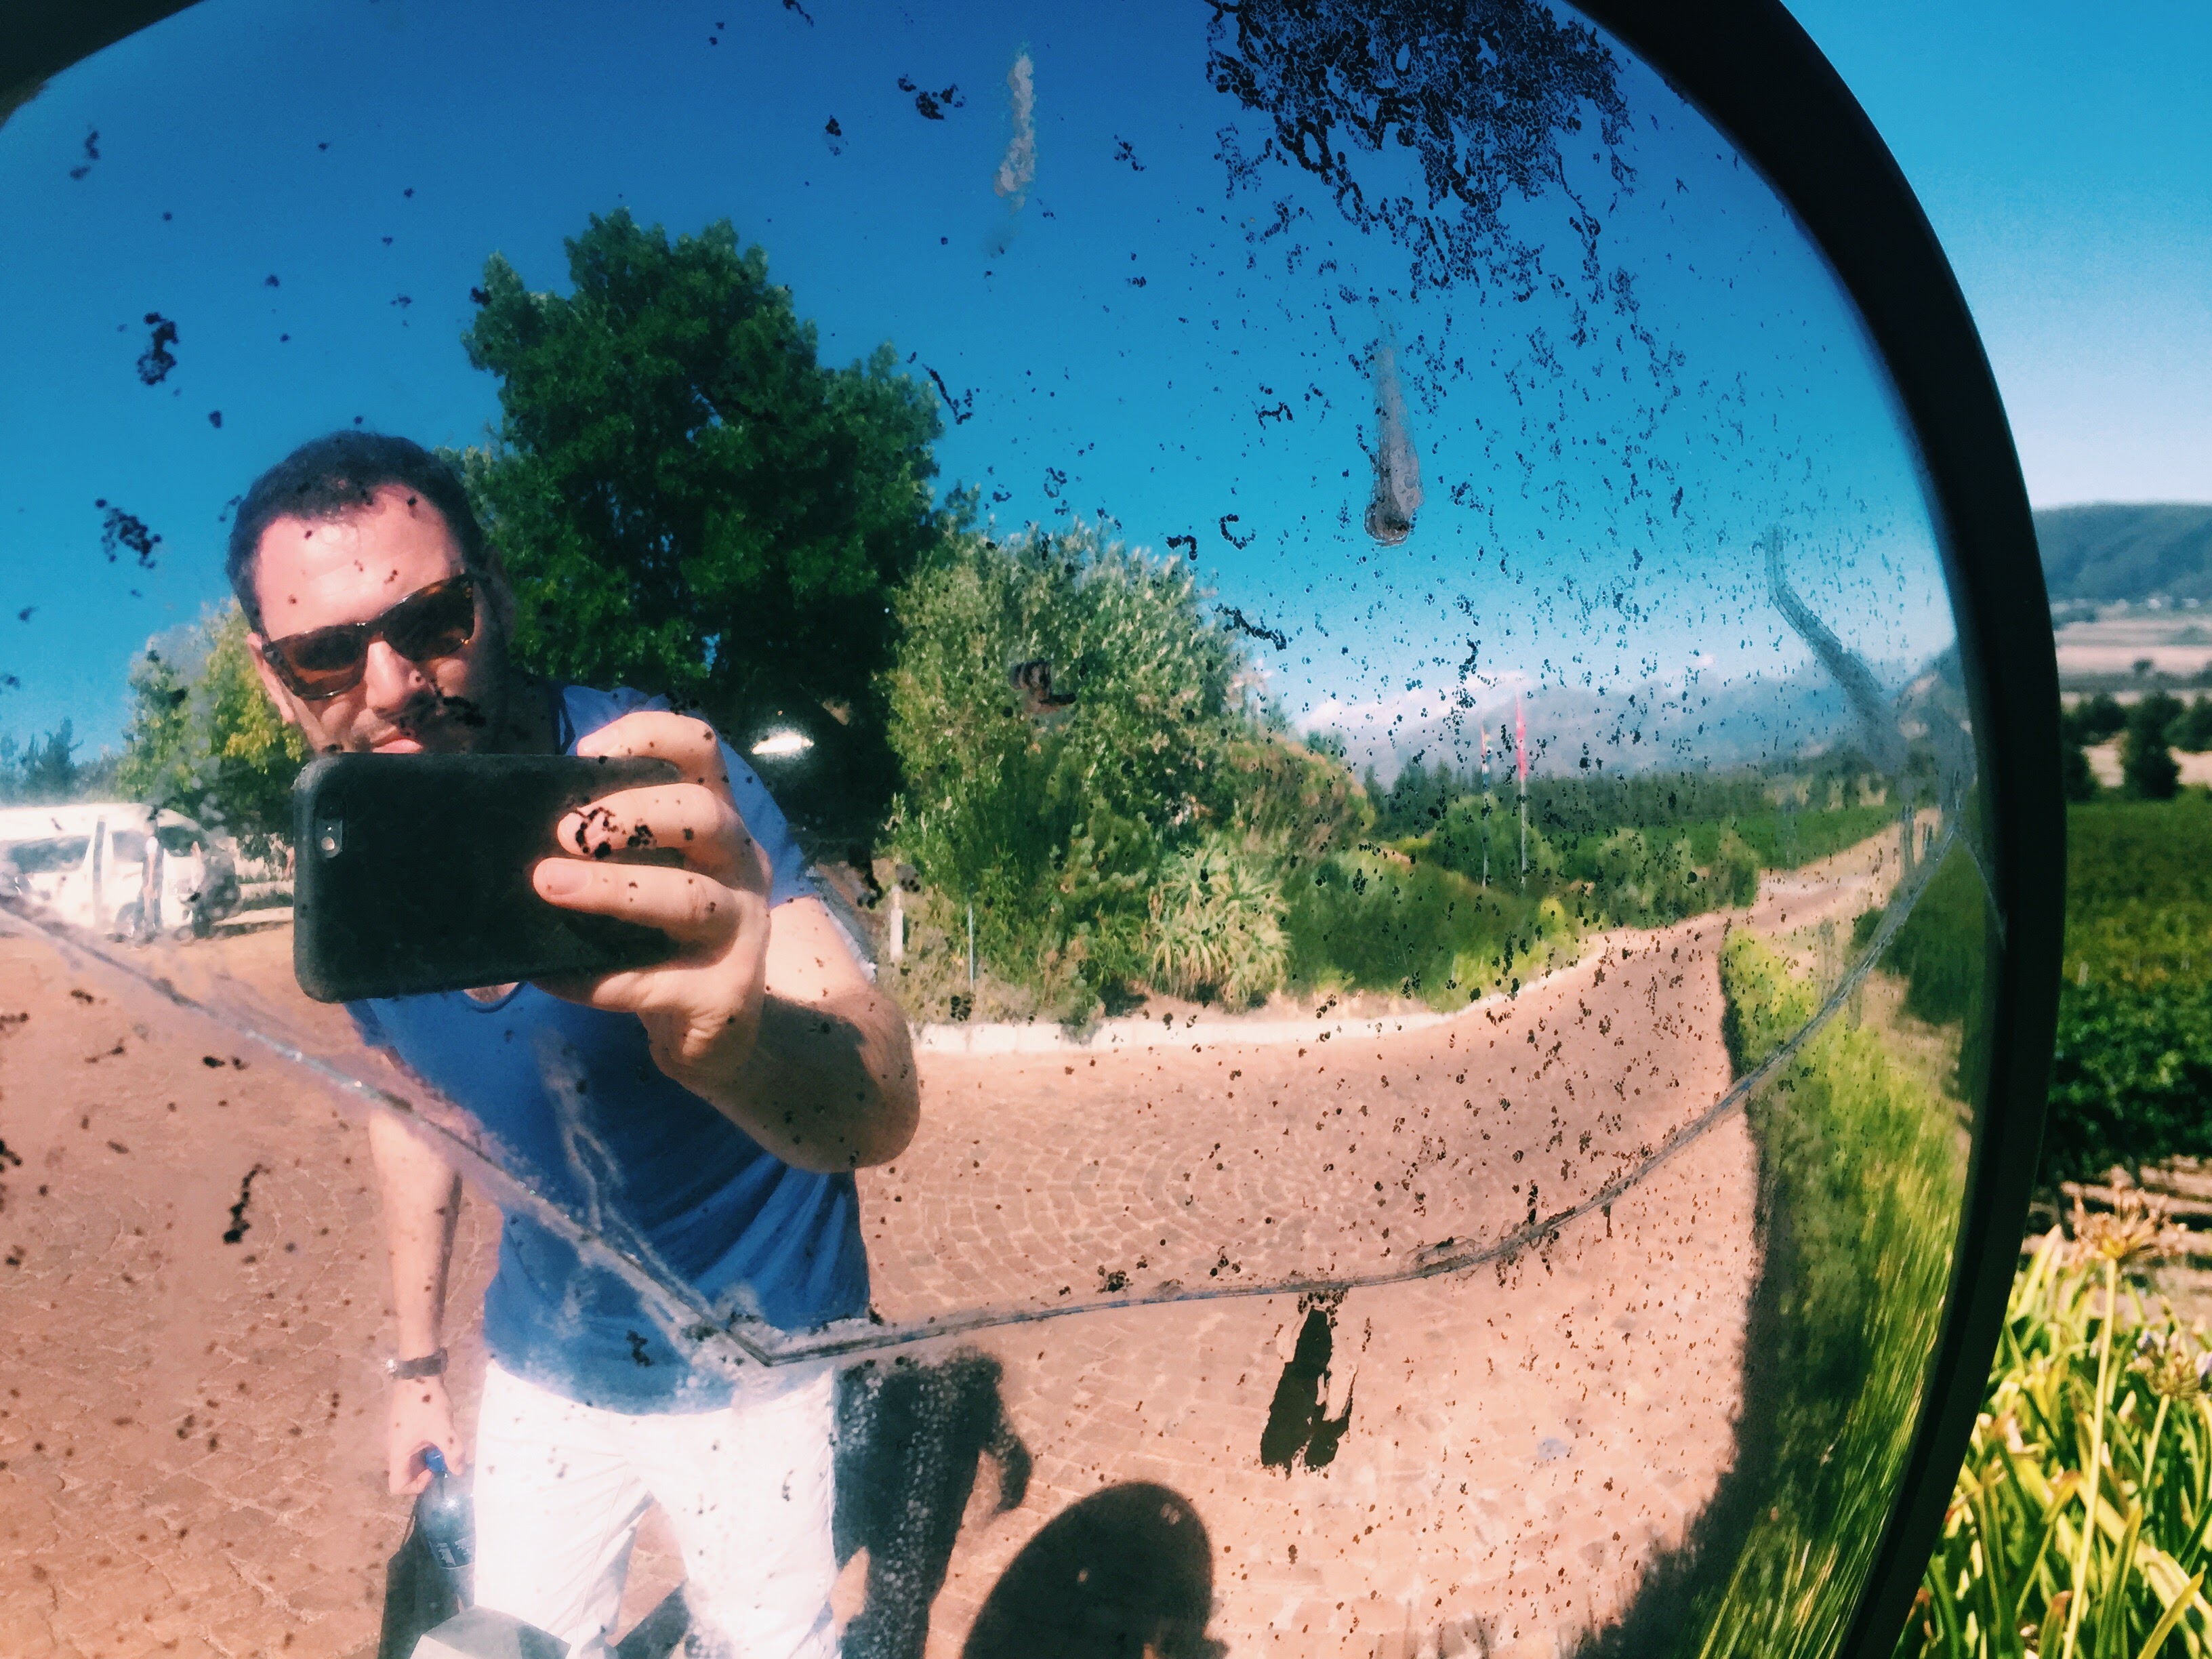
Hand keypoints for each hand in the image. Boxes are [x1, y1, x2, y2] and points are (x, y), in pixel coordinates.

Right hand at [388, 1374, 460, 1496]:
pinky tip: (441, 1432)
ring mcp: (400, 1438)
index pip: (398, 1486)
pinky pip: (415, 1447)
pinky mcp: (406, 1428)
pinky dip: (427, 1446)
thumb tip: (459, 1472)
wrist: (418, 1374)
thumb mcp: (443, 1429)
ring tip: (445, 1443)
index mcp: (398, 1453)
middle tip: (444, 1456)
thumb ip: (453, 1453)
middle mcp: (394, 1449)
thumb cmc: (427, 1403)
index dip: (417, 1486)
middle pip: (406, 1474)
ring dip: (428, 1458)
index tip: (434, 1469)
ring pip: (412, 1460)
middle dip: (426, 1472)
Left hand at [528, 712, 774, 1099]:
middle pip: (703, 815)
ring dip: (612, 889)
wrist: (718, 1032)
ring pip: (687, 898)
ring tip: (548, 886)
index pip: (703, 750)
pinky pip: (652, 982)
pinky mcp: (725, 994)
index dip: (649, 734)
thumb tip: (509, 826)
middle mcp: (742, 865)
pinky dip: (595, 978)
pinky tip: (551, 974)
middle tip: (563, 831)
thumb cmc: (661, 938)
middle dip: (630, 815)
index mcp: (717, 822)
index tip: (585, 753)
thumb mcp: (648, 874)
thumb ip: (605, 844)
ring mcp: (742, 929)